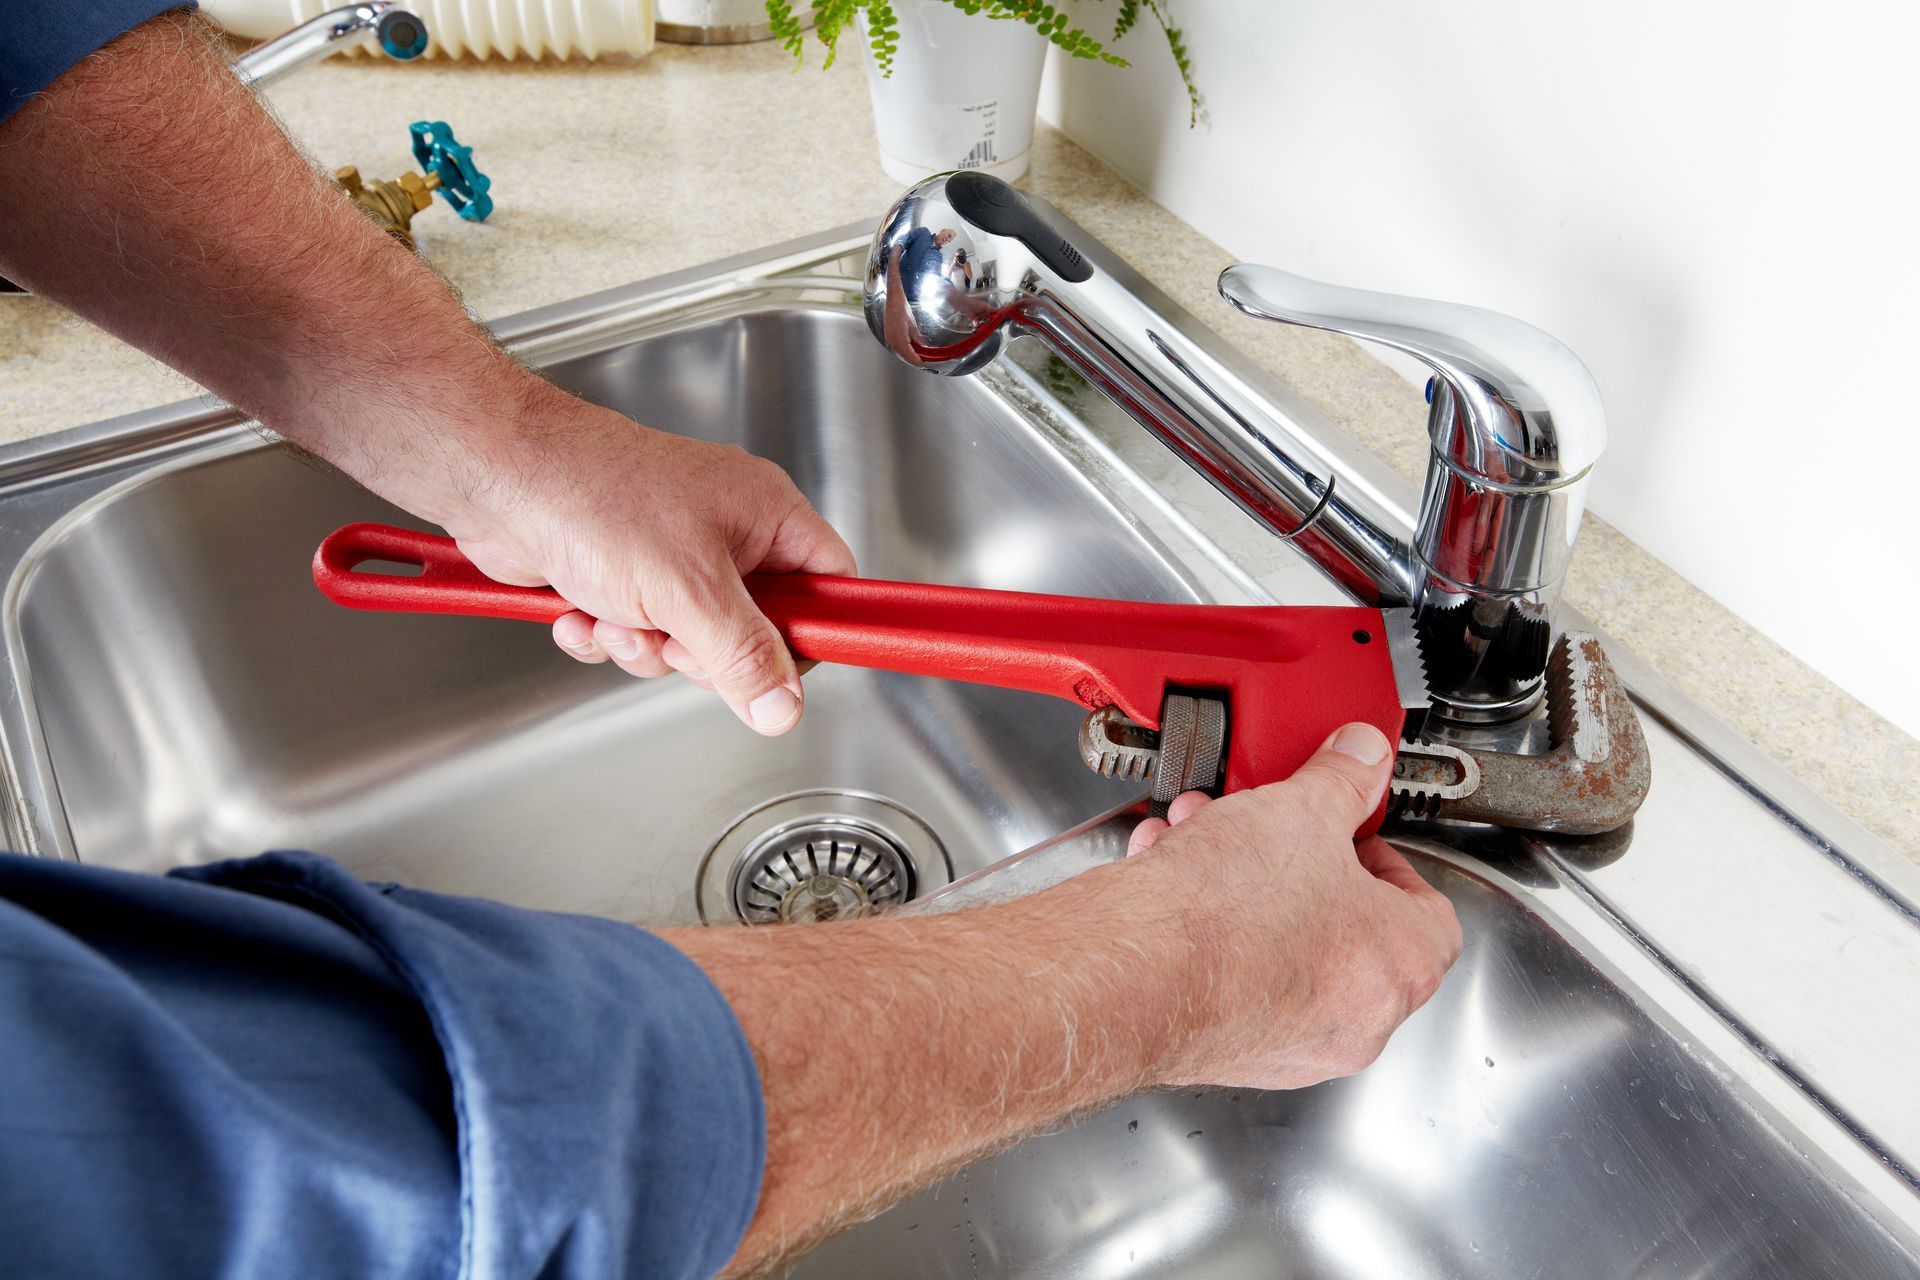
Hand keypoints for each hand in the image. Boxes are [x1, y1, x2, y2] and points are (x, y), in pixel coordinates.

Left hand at [434, 398, 854, 735]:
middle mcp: (727, 532)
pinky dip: (608, 635)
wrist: (497, 476)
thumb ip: (742, 655)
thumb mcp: (688, 589)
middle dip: (704, 653)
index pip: (828, 585)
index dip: (813, 633)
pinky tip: (580, 612)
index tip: (783, 670)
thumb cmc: (589, 493)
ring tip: (616, 618)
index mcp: (765, 514)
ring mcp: (672, 554)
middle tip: (678, 639)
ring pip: (691, 642)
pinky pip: (639, 634)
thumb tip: (780, 705)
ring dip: (647, 648)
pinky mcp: (622, 575)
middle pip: (756, 630)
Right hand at [1124, 722, 1462, 1089]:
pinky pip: (1236, 979)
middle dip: (1296, 863)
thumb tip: (1362, 758)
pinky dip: (1211, 932)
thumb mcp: (1301, 810)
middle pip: (1345, 925)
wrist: (1133, 974)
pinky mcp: (1233, 1052)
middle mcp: (1358, 1019)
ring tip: (1203, 842)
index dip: (1386, 858)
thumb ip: (1345, 778)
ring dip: (1246, 889)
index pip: (1429, 910)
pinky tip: (1174, 881)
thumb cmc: (1226, 915)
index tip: (1348, 833)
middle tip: (1269, 829)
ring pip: (1283, 949)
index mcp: (1400, 964)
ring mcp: (1296, 1044)